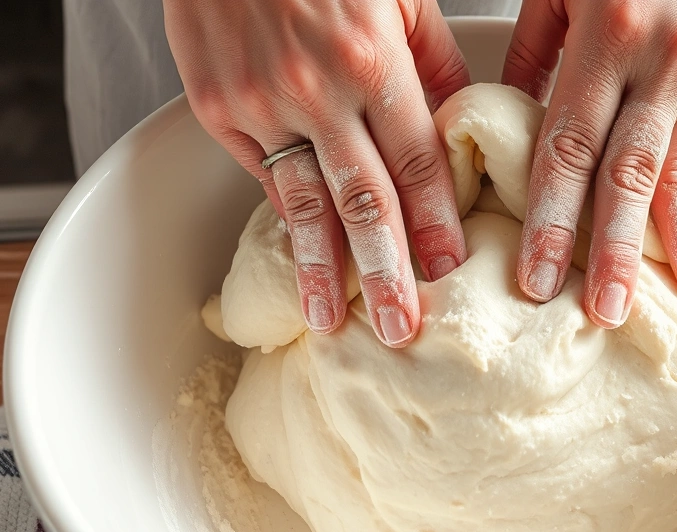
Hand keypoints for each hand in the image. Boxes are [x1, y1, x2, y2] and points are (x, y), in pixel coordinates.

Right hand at [164, 0, 469, 346]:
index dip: (436, 220)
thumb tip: (460, 124)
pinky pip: (262, 176)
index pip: (416, 161)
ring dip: (323, 269)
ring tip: (335, 322)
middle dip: (387, 271)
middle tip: (403, 328)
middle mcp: (316, 90)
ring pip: (303, 204)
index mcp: (373, 59)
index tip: (451, 268)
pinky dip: (284, 223)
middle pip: (363, 200)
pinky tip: (299, 262)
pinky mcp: (217, 107)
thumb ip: (433, 61)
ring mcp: (260, 103)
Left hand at [503, 0, 676, 326]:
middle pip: (629, 174)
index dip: (552, 217)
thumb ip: (535, 47)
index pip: (570, 146)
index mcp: (611, 31)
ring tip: (653, 301)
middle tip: (596, 313)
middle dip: (610, 251)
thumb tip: (507, 113)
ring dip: (666, 245)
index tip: (537, 274)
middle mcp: (668, 59)